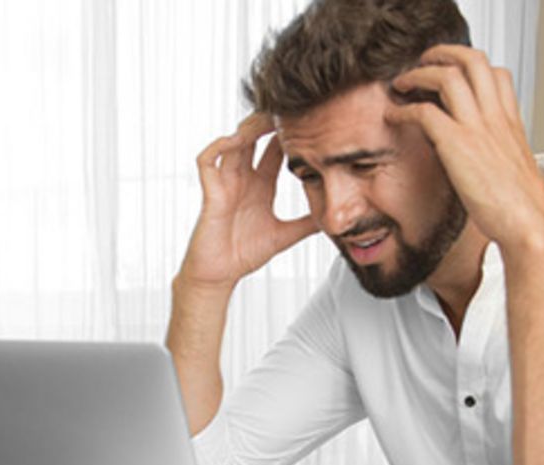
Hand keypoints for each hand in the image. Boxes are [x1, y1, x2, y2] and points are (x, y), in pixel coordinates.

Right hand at [179, 113, 317, 289]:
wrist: (220, 275)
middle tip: (287, 109)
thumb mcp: (285, 235)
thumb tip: (336, 219)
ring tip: (265, 118)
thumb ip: (306, 223)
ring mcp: (225, 182)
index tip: (309, 122)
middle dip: (268, 121)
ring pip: (232, 141)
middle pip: (254, 137)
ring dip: (247, 128)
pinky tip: (236, 140)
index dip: (289, 134)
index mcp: (260, 184)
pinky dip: (219, 146)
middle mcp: (242, 178)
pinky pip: (207, 160)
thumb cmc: (245, 254)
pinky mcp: (210, 192)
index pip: (275, 149)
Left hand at [384, 45, 543, 249]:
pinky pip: (424, 112)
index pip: (497, 75)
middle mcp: (496, 119)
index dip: (472, 67)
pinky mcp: (458, 145)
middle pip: (473, 61)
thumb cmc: (523, 210)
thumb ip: (498, 157)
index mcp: (511, 124)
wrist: (530, 226)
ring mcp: (478, 128)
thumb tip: (484, 163)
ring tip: (403, 83)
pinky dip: (404, 109)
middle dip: (444, 54)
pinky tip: (394, 116)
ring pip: (447, 76)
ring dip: (418, 74)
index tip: (453, 72)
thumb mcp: (514, 172)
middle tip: (423, 62)